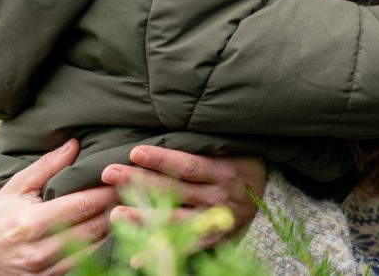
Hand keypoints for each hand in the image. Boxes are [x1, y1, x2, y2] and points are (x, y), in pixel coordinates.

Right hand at [0, 140, 116, 275]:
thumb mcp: (17, 185)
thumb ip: (48, 165)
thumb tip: (75, 143)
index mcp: (31, 223)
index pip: (82, 205)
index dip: (107, 191)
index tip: (124, 176)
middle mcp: (40, 251)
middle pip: (94, 227)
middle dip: (117, 207)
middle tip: (135, 190)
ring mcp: (46, 271)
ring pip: (95, 248)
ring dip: (114, 227)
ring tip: (129, 207)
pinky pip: (85, 263)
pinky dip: (100, 245)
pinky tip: (110, 229)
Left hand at [102, 148, 266, 243]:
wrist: (269, 196)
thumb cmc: (242, 163)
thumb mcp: (232, 147)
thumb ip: (205, 143)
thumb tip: (170, 121)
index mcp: (223, 171)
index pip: (188, 165)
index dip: (162, 159)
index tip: (135, 152)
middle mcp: (217, 197)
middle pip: (175, 190)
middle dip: (140, 182)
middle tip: (110, 173)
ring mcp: (213, 220)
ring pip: (175, 220)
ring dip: (144, 218)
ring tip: (115, 214)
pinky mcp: (210, 239)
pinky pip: (183, 248)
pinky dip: (159, 253)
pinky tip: (135, 258)